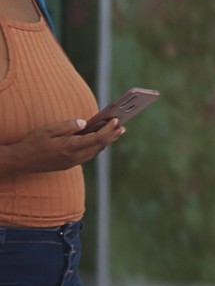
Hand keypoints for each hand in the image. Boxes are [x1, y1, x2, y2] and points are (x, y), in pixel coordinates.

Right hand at [2, 118, 121, 173]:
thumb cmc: (33, 143)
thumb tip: (83, 122)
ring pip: (95, 152)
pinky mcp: (71, 164)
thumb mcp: (47, 130)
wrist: (22, 161)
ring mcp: (74, 162)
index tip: (116, 121)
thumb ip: (67, 126)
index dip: (109, 130)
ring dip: (106, 142)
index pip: (96, 139)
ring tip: (115, 132)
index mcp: (70, 147)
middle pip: (100, 146)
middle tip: (121, 126)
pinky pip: (89, 155)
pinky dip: (97, 146)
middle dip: (112, 136)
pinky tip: (99, 139)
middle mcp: (75, 157)